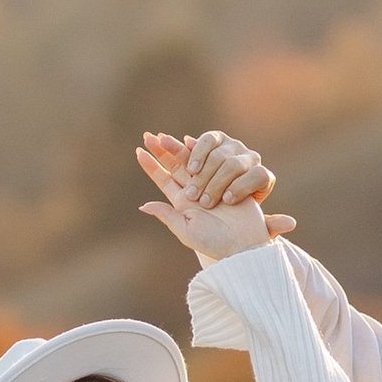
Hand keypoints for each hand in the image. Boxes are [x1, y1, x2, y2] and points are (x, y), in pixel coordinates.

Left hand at [135, 132, 294, 261]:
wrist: (243, 245)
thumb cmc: (215, 242)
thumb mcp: (186, 231)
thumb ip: (167, 216)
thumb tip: (143, 206)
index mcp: (182, 203)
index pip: (164, 180)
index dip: (152, 166)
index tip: (138, 151)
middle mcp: (195, 191)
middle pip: (176, 165)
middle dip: (162, 150)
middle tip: (148, 136)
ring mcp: (212, 184)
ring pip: (192, 163)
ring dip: (182, 157)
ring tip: (175, 156)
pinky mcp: (229, 180)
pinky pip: (214, 161)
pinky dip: (204, 152)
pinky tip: (194, 142)